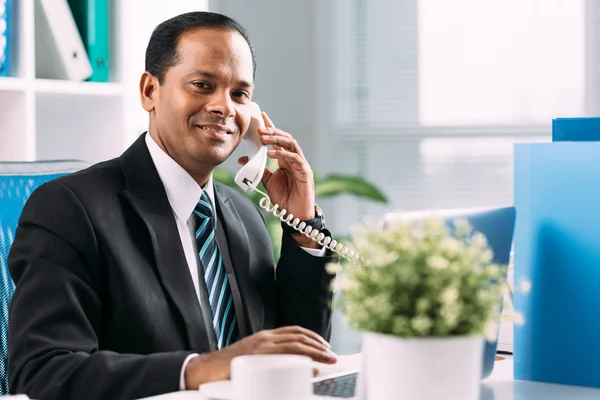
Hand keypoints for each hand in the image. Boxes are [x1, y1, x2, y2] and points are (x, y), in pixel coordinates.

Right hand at [184, 326, 336, 388]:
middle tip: (331, 355)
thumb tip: (292, 365)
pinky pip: (283, 357)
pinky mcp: (257, 358)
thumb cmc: (229, 366)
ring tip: (326, 359)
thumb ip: (270, 357)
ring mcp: (261, 347)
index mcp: (265, 336)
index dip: (312, 337)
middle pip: (299, 336)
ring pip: (295, 345)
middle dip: (318, 345)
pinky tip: (310, 367)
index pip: (295, 331)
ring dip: (315, 352)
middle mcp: (265, 338)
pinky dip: (300, 361)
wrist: (207, 369)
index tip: (324, 346)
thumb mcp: (253, 356)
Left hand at [238, 112, 314, 221]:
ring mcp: (301, 164)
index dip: (271, 128)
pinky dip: (283, 155)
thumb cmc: (285, 198)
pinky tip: (271, 154)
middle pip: (285, 138)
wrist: (295, 215)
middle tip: (259, 129)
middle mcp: (294, 159)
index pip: (278, 140)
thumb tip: (243, 159)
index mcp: (285, 159)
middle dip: (272, 132)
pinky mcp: (305, 172)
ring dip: (277, 140)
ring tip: (264, 139)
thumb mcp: (268, 182)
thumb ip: (258, 169)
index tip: (262, 117)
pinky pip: (294, 159)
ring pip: (291, 144)